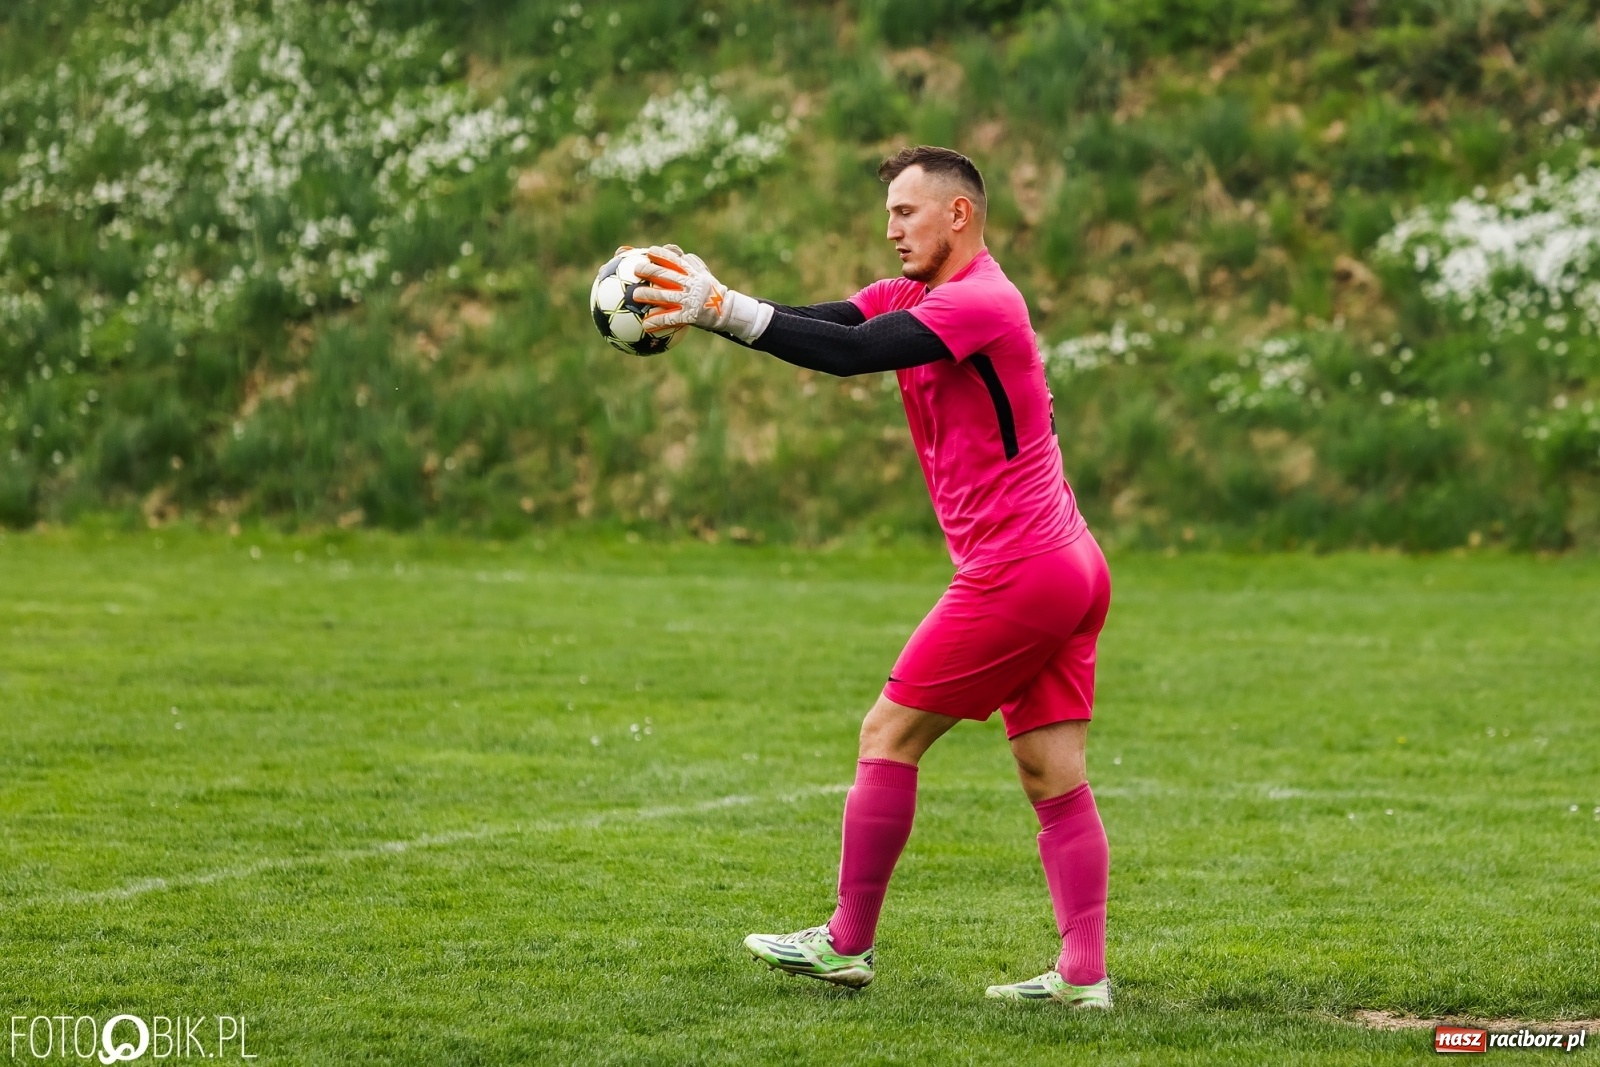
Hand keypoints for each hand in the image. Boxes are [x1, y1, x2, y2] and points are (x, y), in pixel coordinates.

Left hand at [631, 245, 770, 342]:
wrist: (727, 311)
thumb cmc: (712, 291)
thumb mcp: (704, 274)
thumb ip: (691, 263)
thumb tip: (676, 251)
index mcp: (693, 273)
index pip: (676, 259)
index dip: (662, 254)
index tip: (649, 251)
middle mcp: (691, 284)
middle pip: (667, 275)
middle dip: (650, 271)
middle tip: (636, 270)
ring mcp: (690, 300)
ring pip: (666, 296)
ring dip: (649, 294)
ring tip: (635, 295)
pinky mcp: (690, 315)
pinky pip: (670, 318)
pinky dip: (657, 321)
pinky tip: (645, 324)